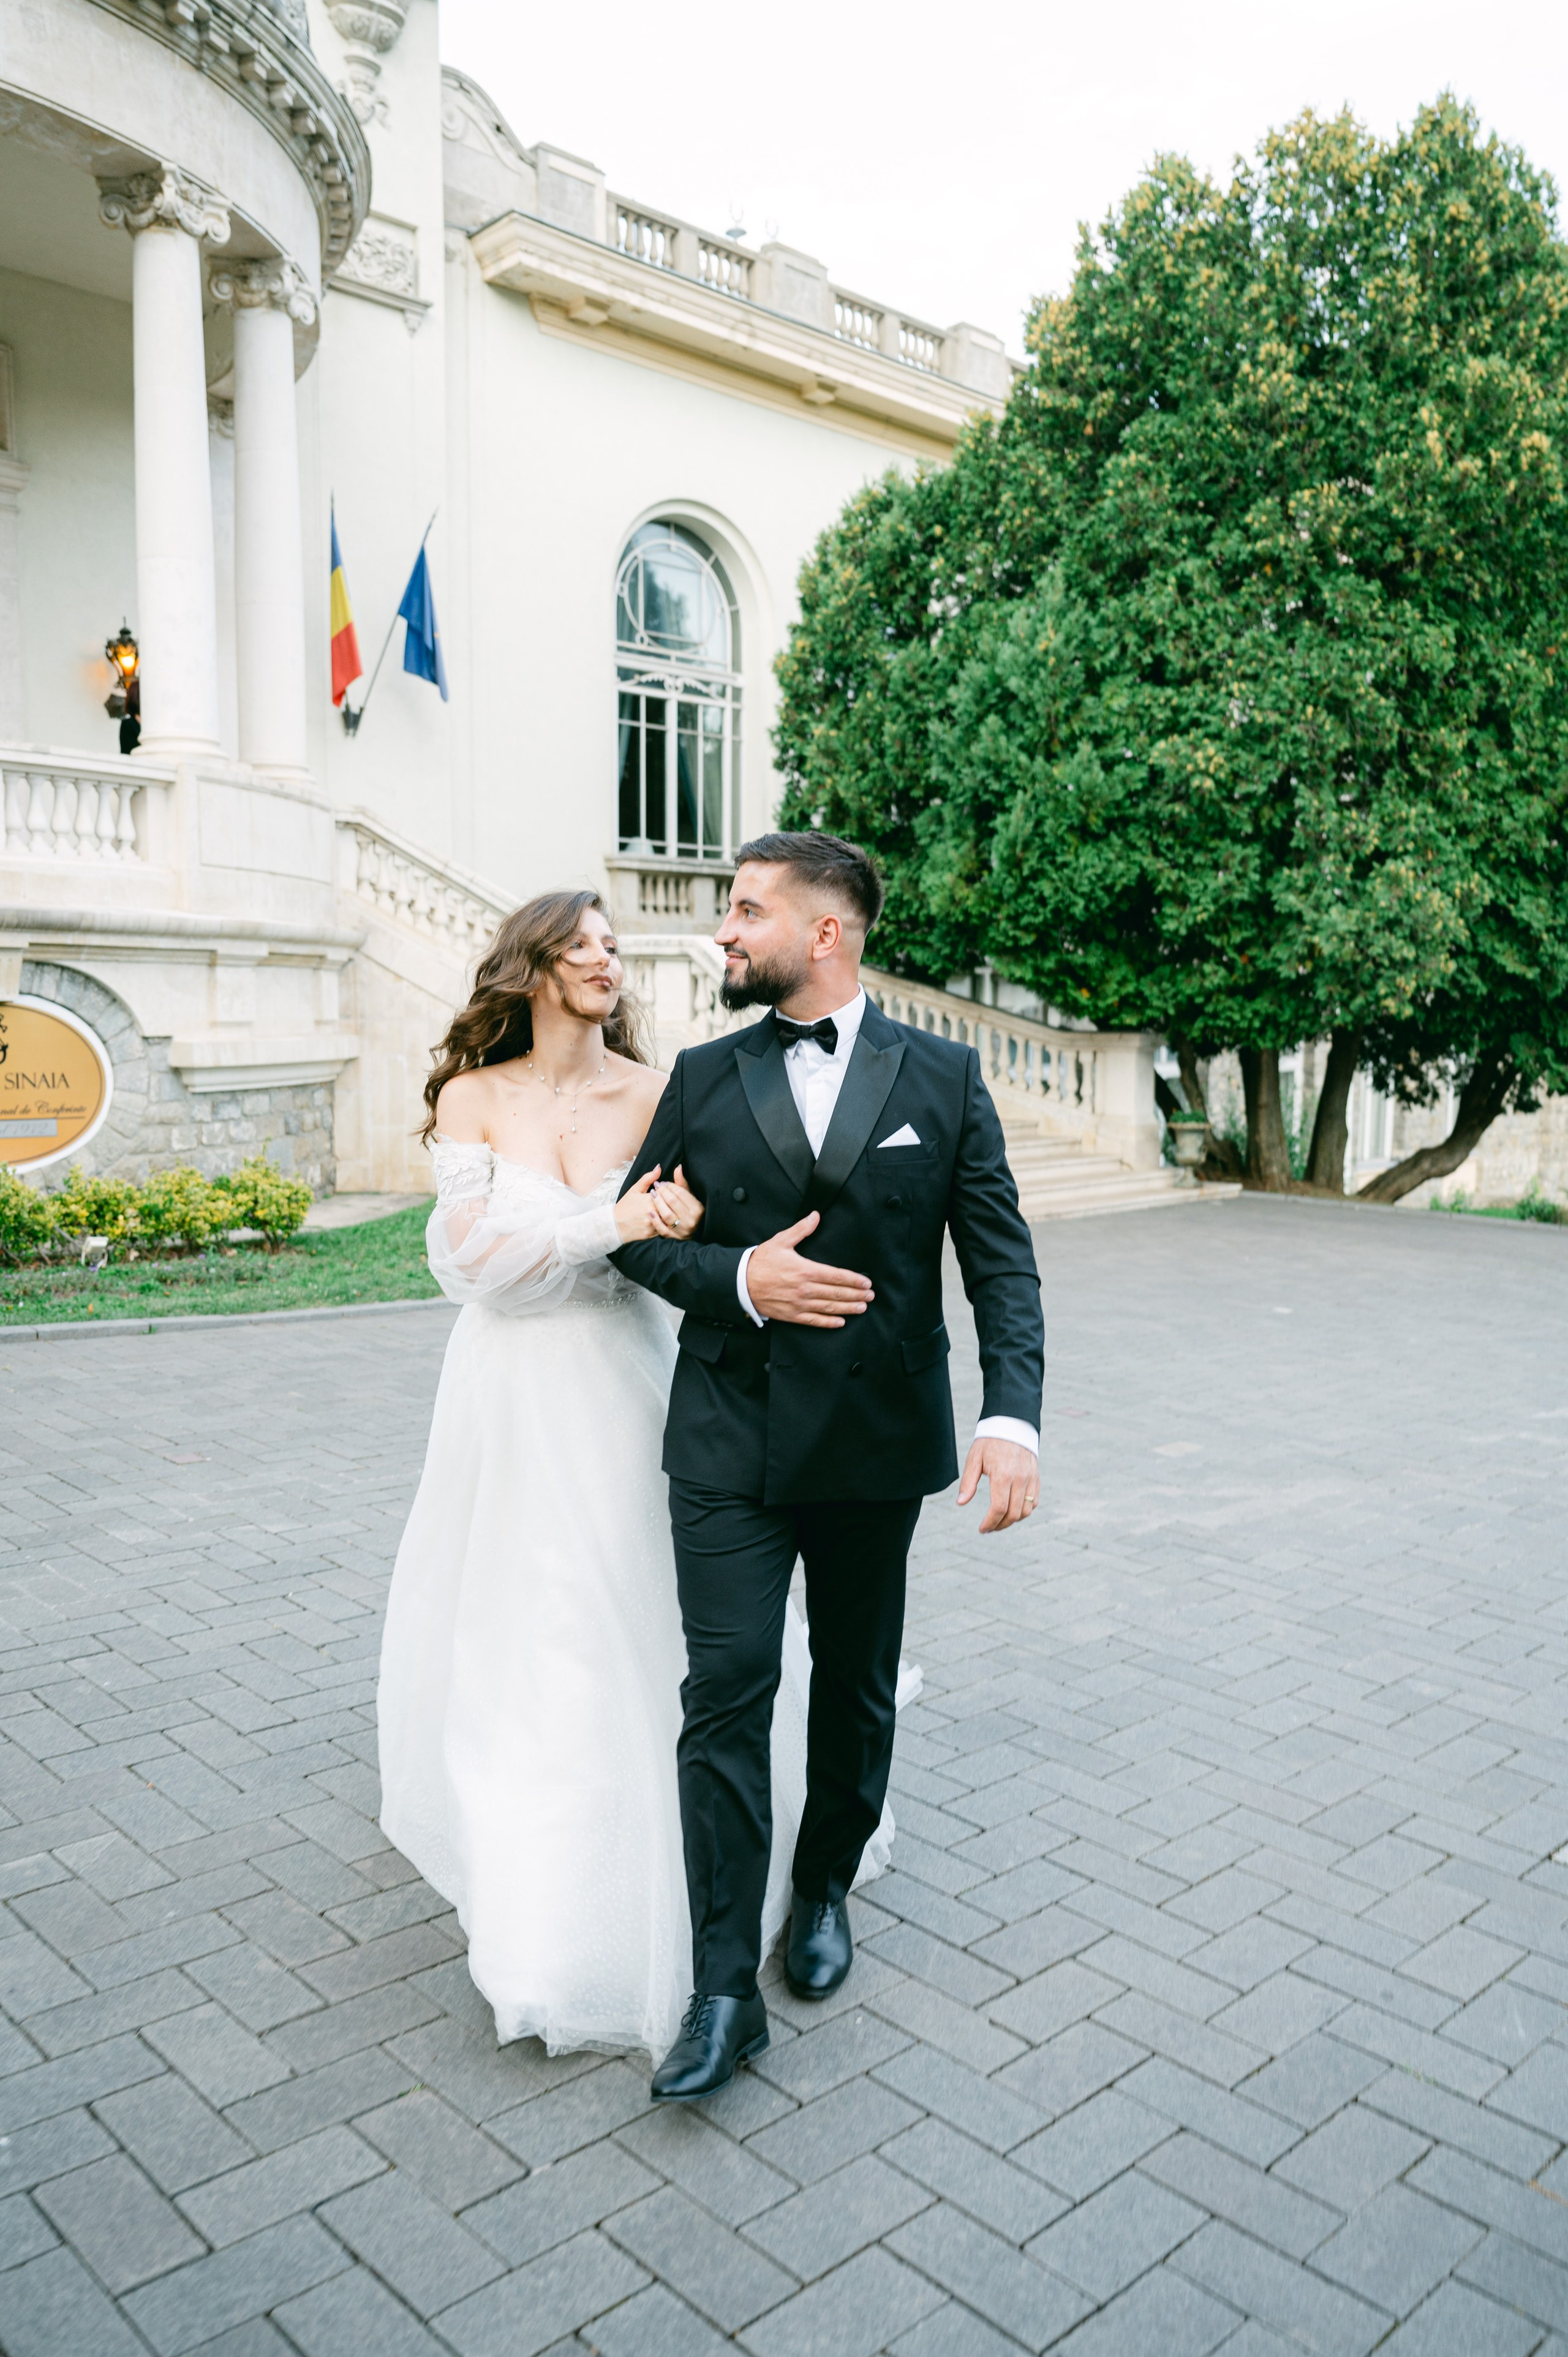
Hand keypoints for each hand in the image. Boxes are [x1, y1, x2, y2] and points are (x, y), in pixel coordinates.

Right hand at [615, 1166, 674, 1243]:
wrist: (615, 1225)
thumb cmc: (625, 1206)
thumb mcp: (634, 1189)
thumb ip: (648, 1178)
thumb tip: (659, 1167)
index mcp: (649, 1199)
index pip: (667, 1193)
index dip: (670, 1191)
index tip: (668, 1191)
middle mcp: (652, 1212)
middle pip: (671, 1206)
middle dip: (673, 1203)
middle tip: (672, 1201)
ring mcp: (653, 1224)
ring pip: (670, 1218)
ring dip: (672, 1214)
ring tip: (671, 1210)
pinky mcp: (653, 1234)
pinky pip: (666, 1229)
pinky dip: (668, 1224)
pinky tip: (667, 1220)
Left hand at [650, 1164, 703, 1239]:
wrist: (694, 1232)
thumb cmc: (691, 1211)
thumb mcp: (690, 1197)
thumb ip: (683, 1183)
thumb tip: (678, 1167)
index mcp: (698, 1209)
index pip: (680, 1193)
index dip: (669, 1186)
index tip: (663, 1182)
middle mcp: (692, 1220)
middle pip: (672, 1202)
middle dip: (662, 1192)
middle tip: (656, 1186)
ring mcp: (683, 1230)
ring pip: (666, 1214)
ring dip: (657, 1203)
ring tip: (653, 1194)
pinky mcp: (674, 1238)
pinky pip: (662, 1229)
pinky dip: (655, 1220)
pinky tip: (650, 1211)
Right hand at [747, 1212, 872, 1327]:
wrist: (740, 1282)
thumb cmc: (760, 1262)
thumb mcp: (781, 1241)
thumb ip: (801, 1230)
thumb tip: (815, 1216)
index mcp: (805, 1270)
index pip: (836, 1276)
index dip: (854, 1280)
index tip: (866, 1283)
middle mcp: (805, 1289)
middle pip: (837, 1293)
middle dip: (856, 1295)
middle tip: (870, 1296)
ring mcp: (799, 1304)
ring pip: (829, 1307)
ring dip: (848, 1308)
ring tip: (861, 1308)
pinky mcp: (792, 1315)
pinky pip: (814, 1321)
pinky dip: (828, 1322)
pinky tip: (840, 1322)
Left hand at [957, 1438, 1038, 1533]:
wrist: (1011, 1424)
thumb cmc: (989, 1441)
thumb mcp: (974, 1458)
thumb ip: (968, 1482)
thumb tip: (961, 1503)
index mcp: (1002, 1475)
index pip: (999, 1508)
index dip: (990, 1523)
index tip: (982, 1529)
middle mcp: (1019, 1479)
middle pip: (1013, 1514)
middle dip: (1000, 1525)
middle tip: (989, 1528)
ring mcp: (1030, 1478)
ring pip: (1026, 1511)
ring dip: (1013, 1521)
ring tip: (999, 1522)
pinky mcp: (1036, 1477)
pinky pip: (1034, 1501)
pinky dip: (1025, 1511)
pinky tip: (1012, 1511)